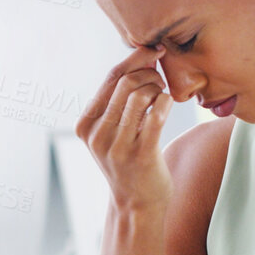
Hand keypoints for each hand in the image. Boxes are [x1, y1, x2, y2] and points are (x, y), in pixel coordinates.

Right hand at [76, 46, 175, 213]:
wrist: (137, 204)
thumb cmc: (129, 160)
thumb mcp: (112, 131)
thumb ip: (118, 99)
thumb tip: (142, 54)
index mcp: (86, 124)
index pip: (111, 78)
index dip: (135, 58)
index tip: (154, 50)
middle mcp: (97, 135)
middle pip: (126, 83)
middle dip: (149, 74)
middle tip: (161, 81)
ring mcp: (117, 146)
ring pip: (140, 95)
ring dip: (158, 89)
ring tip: (163, 96)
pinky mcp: (140, 155)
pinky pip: (157, 114)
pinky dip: (166, 103)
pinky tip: (168, 105)